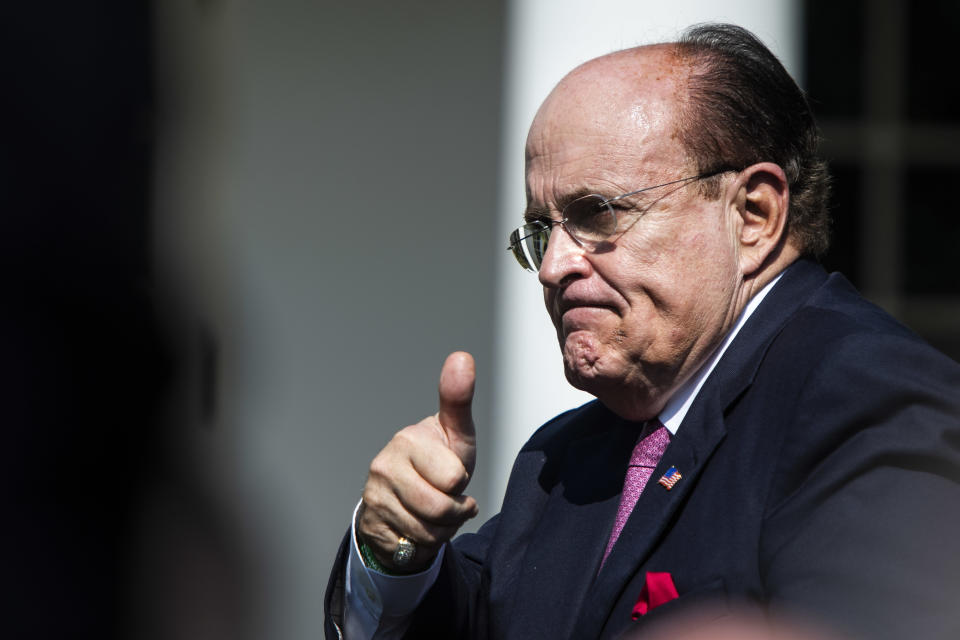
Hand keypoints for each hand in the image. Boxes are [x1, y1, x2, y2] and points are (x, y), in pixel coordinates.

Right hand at [358, 351, 478, 572]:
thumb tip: (462, 357)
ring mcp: (374, 496)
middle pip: (440, 508)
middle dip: (454, 510)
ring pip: (427, 531)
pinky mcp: (370, 524)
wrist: (407, 496)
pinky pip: (412, 545)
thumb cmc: (438, 461)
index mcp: (407, 439)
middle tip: (448, 496)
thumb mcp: (456, 433)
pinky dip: (424, 542)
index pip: (454, 478)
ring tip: (435, 511)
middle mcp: (383, 465)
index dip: (460, 481)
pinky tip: (417, 524)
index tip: (451, 472)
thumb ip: (459, 399)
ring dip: (442, 528)